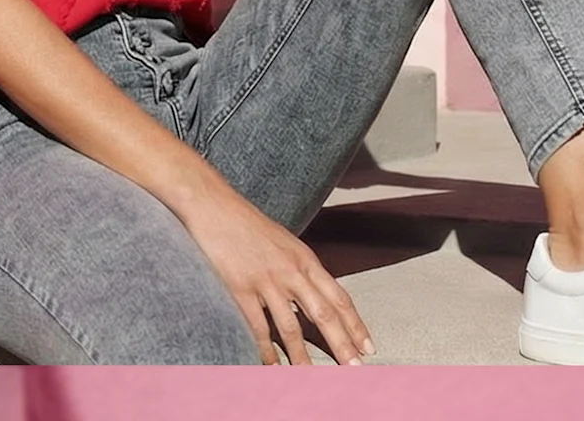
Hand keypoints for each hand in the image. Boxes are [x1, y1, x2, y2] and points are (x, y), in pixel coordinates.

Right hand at [179, 182, 373, 364]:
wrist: (215, 205)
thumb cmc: (249, 224)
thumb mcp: (286, 243)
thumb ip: (302, 269)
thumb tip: (318, 294)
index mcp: (305, 259)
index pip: (339, 297)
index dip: (355, 324)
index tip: (368, 346)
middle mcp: (291, 271)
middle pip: (324, 314)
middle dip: (342, 344)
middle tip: (355, 368)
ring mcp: (266, 280)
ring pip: (291, 326)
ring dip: (303, 356)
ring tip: (311, 377)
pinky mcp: (241, 288)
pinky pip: (258, 326)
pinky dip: (266, 349)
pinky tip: (271, 365)